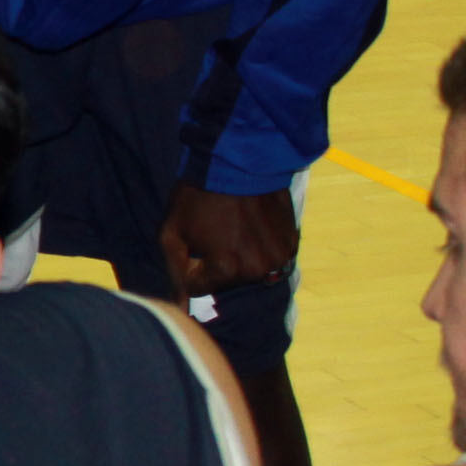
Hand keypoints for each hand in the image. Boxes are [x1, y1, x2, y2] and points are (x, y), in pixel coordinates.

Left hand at [159, 180, 298, 296]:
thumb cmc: (199, 194)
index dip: (190, 264)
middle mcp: (257, 269)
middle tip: (215, 231)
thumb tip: (180, 308)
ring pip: (250, 271)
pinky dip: (260, 248)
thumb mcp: (173, 232)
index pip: (198, 286)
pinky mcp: (292, 242)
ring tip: (235, 228)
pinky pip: (271, 257)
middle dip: (216, 263)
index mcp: (227, 268)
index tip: (193, 239)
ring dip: (240, 257)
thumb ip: (175, 272)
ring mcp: (278, 256)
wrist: (238, 157)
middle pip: (226, 281)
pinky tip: (253, 225)